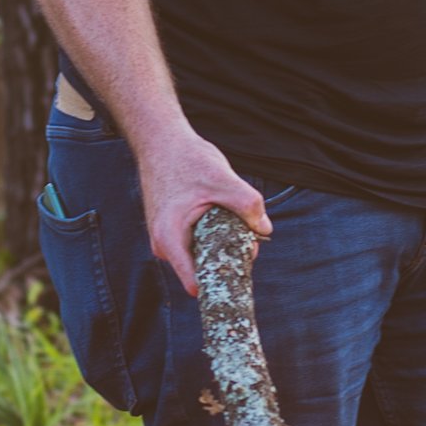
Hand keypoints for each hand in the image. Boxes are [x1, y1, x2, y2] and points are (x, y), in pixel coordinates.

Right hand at [138, 124, 268, 297]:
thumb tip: (265, 229)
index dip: (222, 284)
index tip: (243, 280)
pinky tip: (221, 216)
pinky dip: (214, 234)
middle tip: (249, 241)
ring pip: (202, 255)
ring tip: (235, 223)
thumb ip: (247, 205)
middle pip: (203, 269)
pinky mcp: (173, 233)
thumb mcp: (222, 180)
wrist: (161, 141)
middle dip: (229, 258)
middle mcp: (164, 246)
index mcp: (170, 240)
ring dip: (222, 244)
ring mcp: (168, 240)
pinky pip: (198, 243)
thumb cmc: (185, 159)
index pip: (196, 284)